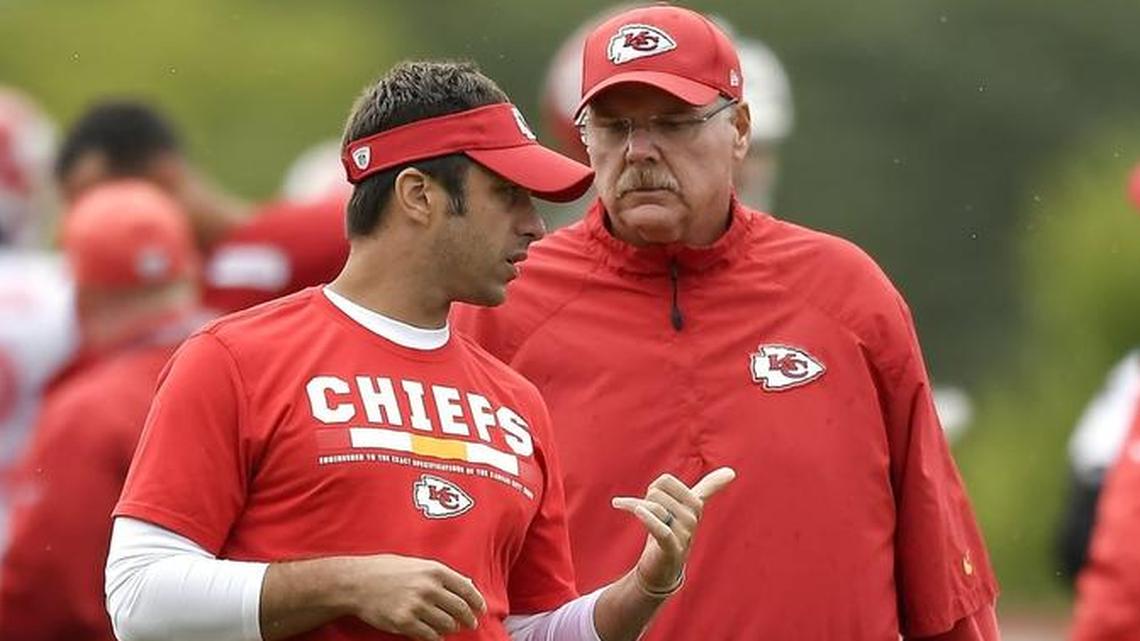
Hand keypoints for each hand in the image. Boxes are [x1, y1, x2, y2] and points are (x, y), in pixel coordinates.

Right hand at [346, 554, 486, 640]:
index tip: (480, 609)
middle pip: (460, 609)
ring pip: (447, 624)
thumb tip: (465, 584)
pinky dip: (436, 638)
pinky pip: (430, 636)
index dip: (477, 601)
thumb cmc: (386, 570)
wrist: (356, 583)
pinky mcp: (405, 622)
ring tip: (450, 627)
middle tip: (470, 623)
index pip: (466, 589)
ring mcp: (417, 606)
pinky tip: (435, 636)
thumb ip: (440, 574)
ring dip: (451, 628)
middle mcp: (429, 588)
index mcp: (434, 570)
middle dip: (468, 618)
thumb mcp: (417, 563)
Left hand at [611, 467, 735, 592]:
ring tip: (634, 514)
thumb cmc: (673, 534)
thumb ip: (707, 489)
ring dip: (638, 509)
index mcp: (695, 506)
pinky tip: (637, 510)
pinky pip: (662, 530)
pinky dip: (649, 519)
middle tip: (648, 514)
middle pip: (658, 492)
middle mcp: (692, 518)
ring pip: (657, 508)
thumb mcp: (687, 508)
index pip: (668, 481)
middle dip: (647, 499)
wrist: (662, 571)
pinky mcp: (672, 549)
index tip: (653, 496)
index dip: (656, 485)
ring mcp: (683, 535)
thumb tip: (732, 472)